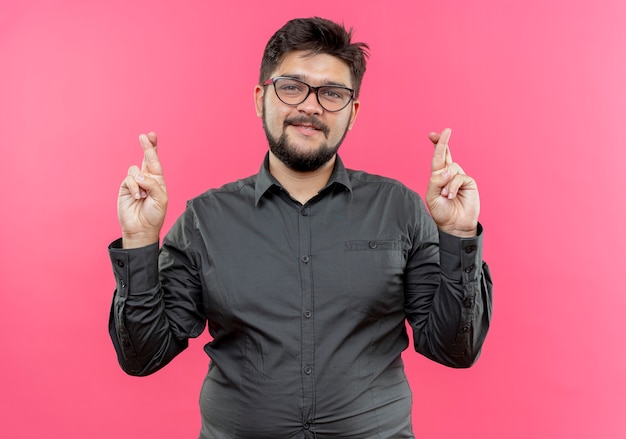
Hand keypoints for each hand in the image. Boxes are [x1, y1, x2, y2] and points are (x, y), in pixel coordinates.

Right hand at [117, 132, 167, 247]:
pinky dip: (134, 187)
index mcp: (157, 180)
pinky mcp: (125, 188)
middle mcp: (146, 179)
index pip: (155, 161)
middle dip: (146, 146)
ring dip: (141, 183)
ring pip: (135, 170)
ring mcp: (135, 183)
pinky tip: (137, 197)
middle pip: (145, 158)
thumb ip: (152, 184)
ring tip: (144, 196)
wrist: (141, 228)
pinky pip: (129, 179)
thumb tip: (139, 175)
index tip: (151, 135)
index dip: (153, 148)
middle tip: (144, 136)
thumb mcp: (160, 198)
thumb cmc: (154, 215)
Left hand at [426, 128, 478, 236]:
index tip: (432, 134)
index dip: (436, 145)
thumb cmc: (441, 212)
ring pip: (451, 168)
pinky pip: (458, 177)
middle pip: (446, 154)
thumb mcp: (431, 196)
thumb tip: (446, 170)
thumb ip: (435, 181)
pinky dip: (452, 187)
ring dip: (446, 181)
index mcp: (438, 176)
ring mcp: (459, 177)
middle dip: (443, 142)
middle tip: (445, 131)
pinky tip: (451, 196)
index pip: (437, 158)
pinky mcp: (469, 182)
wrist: (454, 225)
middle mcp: (449, 174)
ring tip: (445, 196)